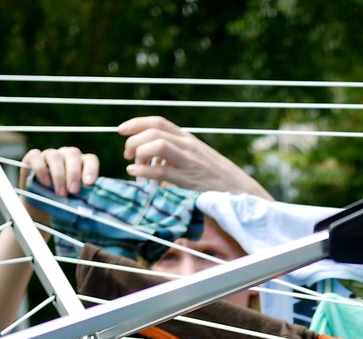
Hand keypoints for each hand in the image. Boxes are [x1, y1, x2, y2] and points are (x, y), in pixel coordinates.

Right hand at [21, 146, 99, 197]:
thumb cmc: (62, 202)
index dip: (91, 169)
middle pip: (72, 154)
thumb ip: (83, 196)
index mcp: (81, 163)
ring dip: (59, 175)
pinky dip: (40, 169)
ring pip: (55, 156)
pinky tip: (45, 183)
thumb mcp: (75, 200)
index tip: (89, 183)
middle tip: (73, 191)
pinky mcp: (32, 158)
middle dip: (74, 173)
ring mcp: (49, 155)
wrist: (40, 206)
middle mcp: (66, 156)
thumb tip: (91, 203)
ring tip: (60, 193)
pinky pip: (35, 156)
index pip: (90, 159)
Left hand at [119, 115, 273, 199]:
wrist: (241, 191)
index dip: (136, 123)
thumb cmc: (216, 178)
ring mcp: (190, 163)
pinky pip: (163, 172)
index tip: (121, 130)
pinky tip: (135, 175)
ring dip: (139, 153)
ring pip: (157, 146)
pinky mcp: (190, 181)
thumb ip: (176, 154)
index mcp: (188, 140)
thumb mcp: (197, 158)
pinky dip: (144, 172)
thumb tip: (150, 158)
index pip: (159, 122)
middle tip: (127, 155)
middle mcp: (188, 147)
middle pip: (154, 132)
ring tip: (133, 165)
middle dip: (134, 140)